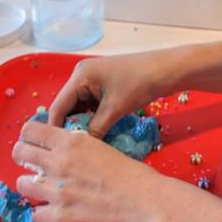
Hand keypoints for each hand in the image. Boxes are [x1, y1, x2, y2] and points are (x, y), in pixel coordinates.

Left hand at [12, 118, 164, 221]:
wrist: (146, 203)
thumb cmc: (133, 173)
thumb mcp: (101, 147)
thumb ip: (76, 147)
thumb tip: (60, 150)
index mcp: (71, 141)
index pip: (30, 130)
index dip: (30, 136)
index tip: (36, 142)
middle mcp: (58, 162)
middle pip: (19, 153)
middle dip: (24, 157)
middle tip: (36, 165)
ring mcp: (55, 191)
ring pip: (22, 184)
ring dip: (32, 185)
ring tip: (46, 189)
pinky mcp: (59, 217)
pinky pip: (35, 214)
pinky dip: (44, 212)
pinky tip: (57, 211)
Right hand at [47, 53, 175, 138]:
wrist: (165, 71)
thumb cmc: (139, 84)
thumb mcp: (114, 109)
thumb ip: (94, 129)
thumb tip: (80, 149)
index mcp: (80, 76)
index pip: (58, 106)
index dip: (55, 129)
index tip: (55, 150)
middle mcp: (82, 76)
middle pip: (67, 107)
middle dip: (69, 127)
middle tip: (70, 150)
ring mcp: (93, 81)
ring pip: (79, 108)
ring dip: (82, 124)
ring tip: (81, 146)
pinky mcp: (103, 86)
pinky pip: (90, 106)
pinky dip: (91, 119)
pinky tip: (94, 134)